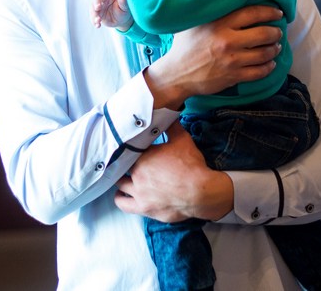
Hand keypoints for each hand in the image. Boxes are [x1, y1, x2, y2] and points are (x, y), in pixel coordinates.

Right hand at [91, 0, 132, 30]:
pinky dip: (94, 21)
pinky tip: (97, 25)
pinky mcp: (97, 13)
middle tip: (97, 7)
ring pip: (93, 7)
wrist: (121, 20)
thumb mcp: (126, 8)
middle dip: (96, 1)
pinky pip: (93, 16)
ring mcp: (99, 5)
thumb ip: (124, 2)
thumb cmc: (124, 11)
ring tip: (98, 20)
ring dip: (94, 14)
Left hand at [114, 122, 233, 221]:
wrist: (202, 192)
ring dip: (120, 180)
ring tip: (124, 177)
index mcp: (143, 156)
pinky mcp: (143, 208)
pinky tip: (123, 194)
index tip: (129, 146)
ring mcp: (138, 193)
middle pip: (120, 167)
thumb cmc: (191, 165)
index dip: (126, 148)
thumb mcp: (182, 140)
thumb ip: (172, 126)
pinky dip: (121, 198)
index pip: (126, 149)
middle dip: (123, 164)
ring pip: (118, 185)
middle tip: (127, 162)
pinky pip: (122, 204)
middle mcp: (136, 174)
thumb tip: (169, 113)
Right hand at [143, 5, 282, 109]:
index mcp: (219, 24)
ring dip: (274, 50)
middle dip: (276, 33)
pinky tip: (270, 64)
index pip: (252, 13)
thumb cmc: (183, 47)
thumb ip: (211, 13)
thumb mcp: (194, 24)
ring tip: (276, 47)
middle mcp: (228, 41)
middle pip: (264, 34)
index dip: (269, 12)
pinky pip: (259, 72)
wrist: (176, 74)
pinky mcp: (233, 76)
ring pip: (265, 54)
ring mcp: (232, 60)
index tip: (277, 13)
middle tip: (278, 32)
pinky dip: (269, 67)